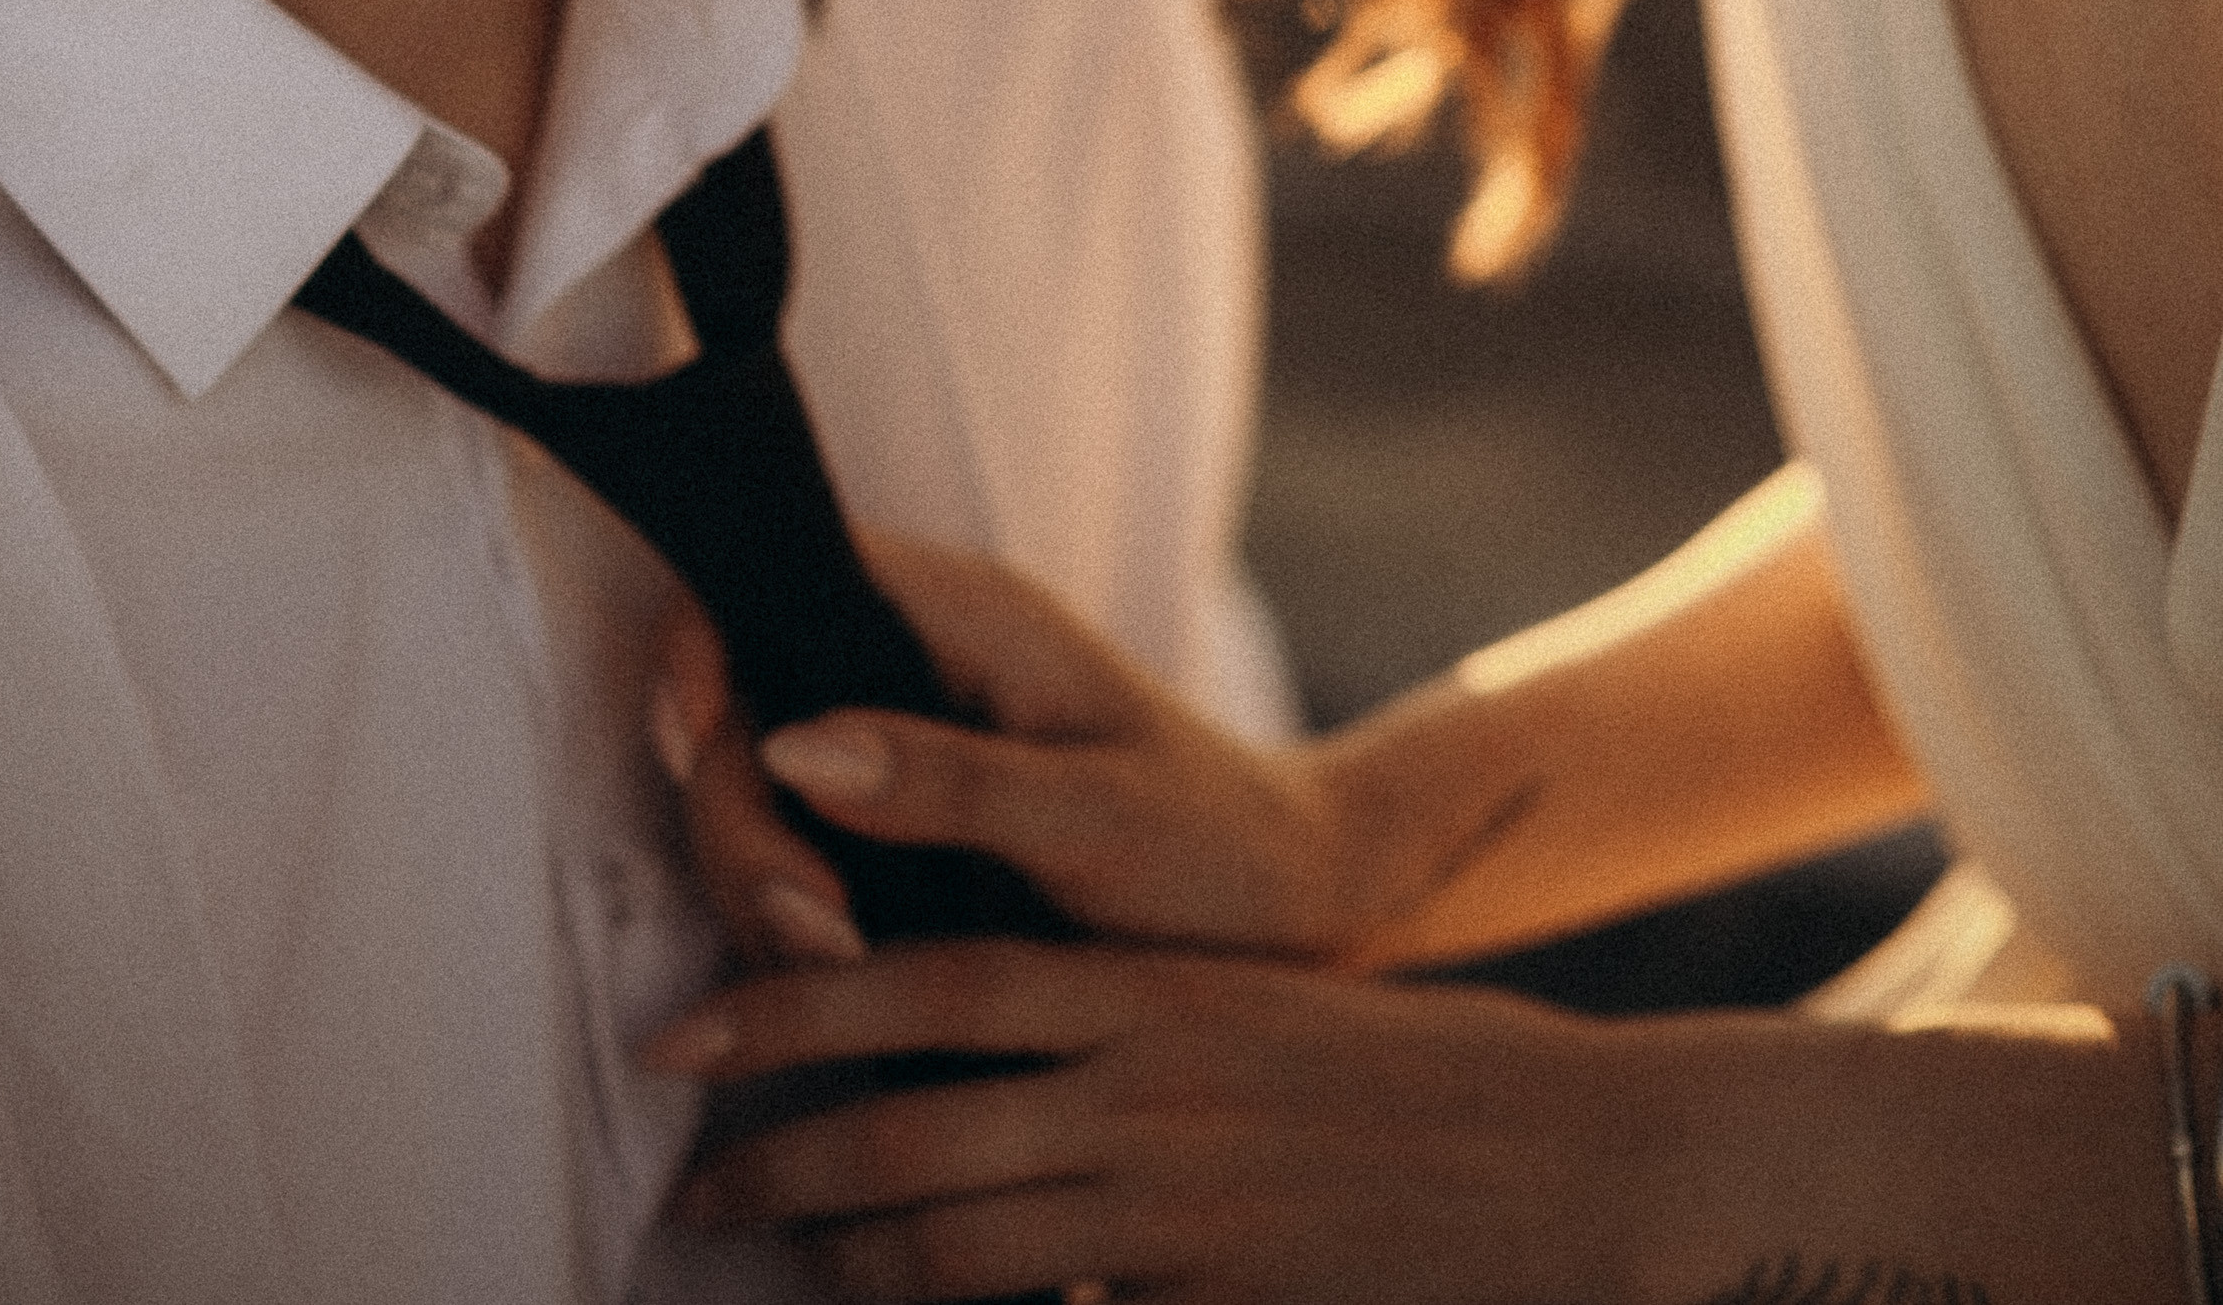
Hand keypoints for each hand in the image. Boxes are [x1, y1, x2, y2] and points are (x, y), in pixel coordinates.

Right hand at [650, 533, 1363, 963]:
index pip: (769, 581)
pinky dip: (792, 924)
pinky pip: (794, 863)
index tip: (708, 753)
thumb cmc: (1219, 852)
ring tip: (842, 968)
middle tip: (816, 933)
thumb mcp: (1098, 817)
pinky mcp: (893, 836)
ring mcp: (894, 752)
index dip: (704, 657)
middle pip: (741, 714)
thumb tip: (792, 742)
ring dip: (764, 888)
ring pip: (755, 801)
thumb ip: (951, 782)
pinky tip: (845, 980)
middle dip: (745, 824)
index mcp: (955, 613)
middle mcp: (907, 665)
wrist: (1294, 922)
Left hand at [652, 936, 1639, 1304]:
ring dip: (851, 1266)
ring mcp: (1183, 1207)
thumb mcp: (1241, 1013)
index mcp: (1148, 989)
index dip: (790, 1001)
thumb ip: (1108, 1029)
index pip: (926, 982)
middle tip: (684, 1189)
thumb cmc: (1395, 1078)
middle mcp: (1148, 1085)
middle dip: (778, 1161)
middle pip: (910, 1123)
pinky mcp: (1220, 1302)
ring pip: (958, 1245)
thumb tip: (957, 1059)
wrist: (1574, 1155)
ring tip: (789, 1275)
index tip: (680, 1030)